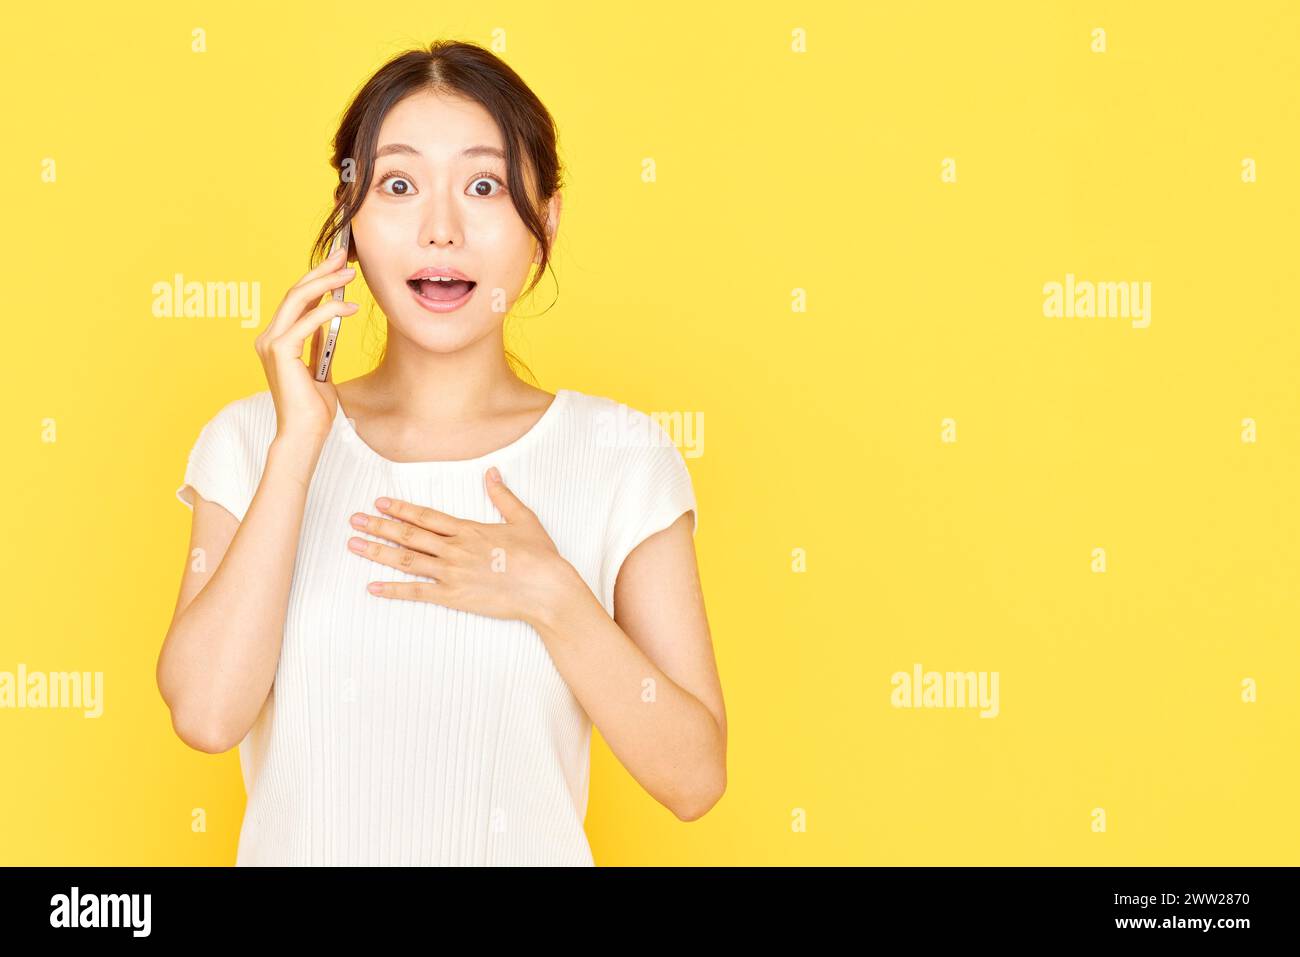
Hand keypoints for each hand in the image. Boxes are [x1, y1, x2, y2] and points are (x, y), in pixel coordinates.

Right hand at [255, 242, 359, 441]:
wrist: (305, 434)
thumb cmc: (313, 408)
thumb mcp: (319, 368)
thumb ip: (317, 344)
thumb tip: (325, 321)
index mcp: (276, 340)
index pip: (295, 300)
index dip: (316, 279)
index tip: (338, 265)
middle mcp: (269, 338)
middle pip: (295, 293)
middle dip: (321, 271)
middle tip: (343, 254)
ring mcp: (271, 343)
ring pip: (298, 300)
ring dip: (326, 283)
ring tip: (351, 274)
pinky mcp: (281, 352)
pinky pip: (308, 321)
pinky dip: (330, 311)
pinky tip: (350, 308)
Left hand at [347, 466, 580, 627]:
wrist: (545, 588)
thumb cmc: (539, 555)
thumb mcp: (523, 519)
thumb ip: (502, 496)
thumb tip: (491, 473)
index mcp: (468, 529)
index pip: (426, 516)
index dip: (400, 508)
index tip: (379, 503)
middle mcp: (454, 549)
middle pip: (408, 535)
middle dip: (379, 526)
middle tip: (354, 520)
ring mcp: (452, 573)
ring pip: (406, 560)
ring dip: (378, 552)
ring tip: (354, 545)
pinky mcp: (454, 596)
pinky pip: (417, 592)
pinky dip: (393, 590)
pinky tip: (373, 587)